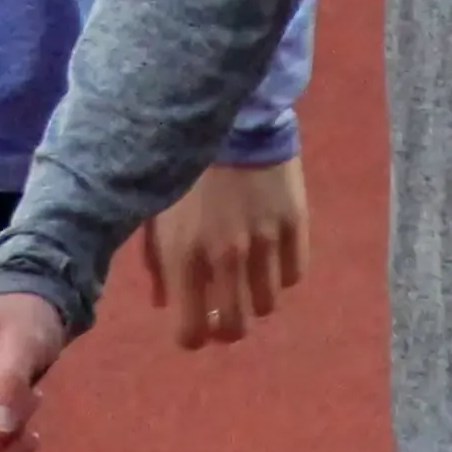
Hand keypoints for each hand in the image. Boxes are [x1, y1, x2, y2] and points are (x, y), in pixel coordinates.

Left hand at [141, 155, 308, 348]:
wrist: (230, 116)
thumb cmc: (184, 166)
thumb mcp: (157, 212)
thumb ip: (157, 263)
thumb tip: (164, 304)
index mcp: (184, 256)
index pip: (191, 332)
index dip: (193, 336)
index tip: (195, 325)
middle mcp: (226, 257)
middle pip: (235, 327)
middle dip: (226, 326)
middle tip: (224, 310)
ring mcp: (264, 242)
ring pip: (267, 305)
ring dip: (254, 297)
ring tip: (247, 274)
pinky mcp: (294, 225)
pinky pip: (294, 275)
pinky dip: (282, 273)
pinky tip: (271, 254)